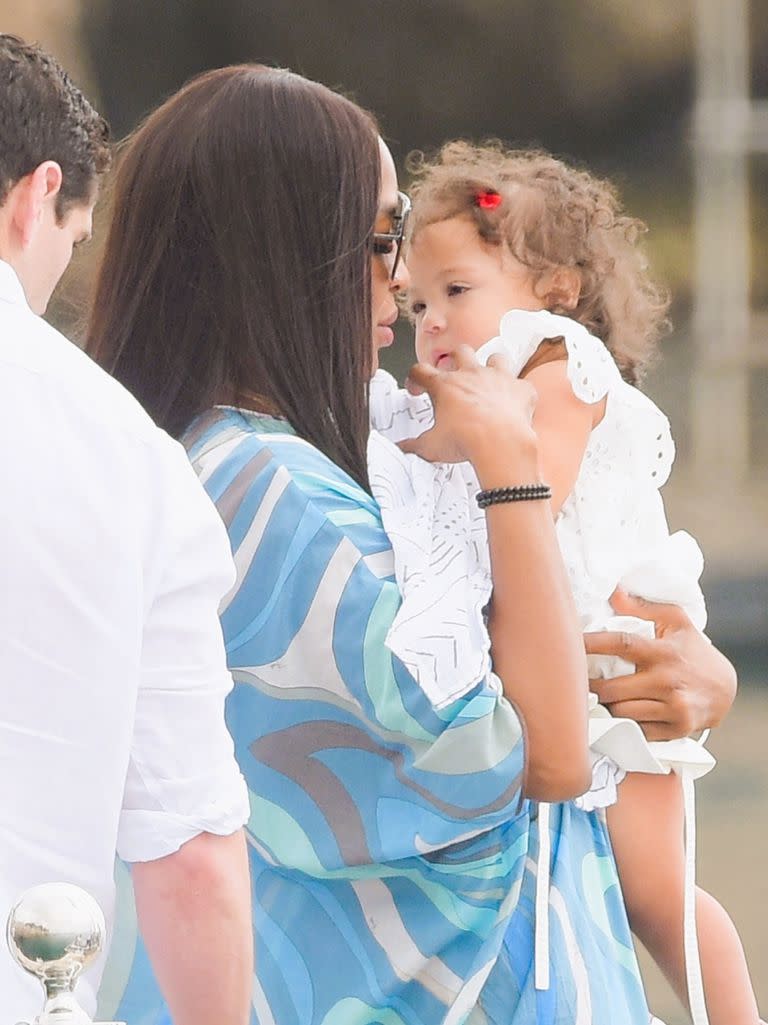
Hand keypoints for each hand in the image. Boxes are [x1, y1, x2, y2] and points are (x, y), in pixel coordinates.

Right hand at [398, 345, 538, 477]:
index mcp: (445, 385)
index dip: (415, 378)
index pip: (421, 370)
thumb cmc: (466, 441)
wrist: (500, 444)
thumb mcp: (431, 446)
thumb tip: (403, 448)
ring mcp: (498, 378)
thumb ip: (414, 445)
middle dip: (455, 359)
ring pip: (495, 358)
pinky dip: (518, 393)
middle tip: (454, 374)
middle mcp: (471, 375)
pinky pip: (522, 385)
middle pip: (460, 351)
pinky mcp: (520, 389)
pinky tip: (514, 403)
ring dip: (492, 367)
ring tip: (488, 381)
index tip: (417, 387)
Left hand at [585, 588, 736, 739]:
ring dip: (604, 706)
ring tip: (595, 698)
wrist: (726, 689)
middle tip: (576, 682)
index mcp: (662, 652)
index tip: (569, 644)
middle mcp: (667, 681)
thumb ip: (643, 608)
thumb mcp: (676, 622)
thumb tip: (615, 593)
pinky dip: (623, 723)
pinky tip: (617, 713)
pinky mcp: (675, 729)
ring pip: (620, 712)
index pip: (620, 644)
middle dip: (589, 686)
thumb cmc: (694, 651)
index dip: (590, 643)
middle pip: (611, 689)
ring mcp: (672, 708)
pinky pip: (637, 730)